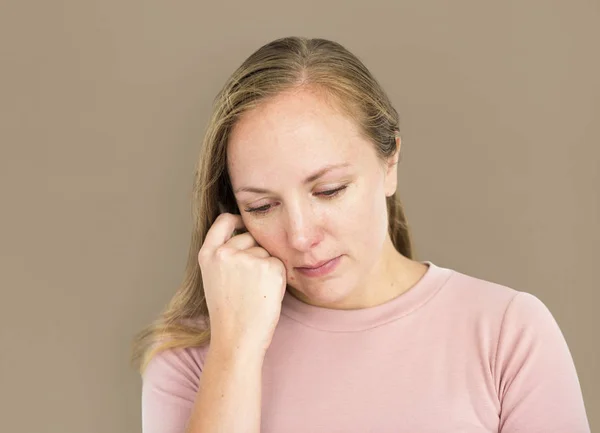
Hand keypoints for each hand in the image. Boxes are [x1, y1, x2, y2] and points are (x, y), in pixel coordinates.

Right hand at [198, 212, 286, 354]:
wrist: (236, 339)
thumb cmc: (228, 312)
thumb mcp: (214, 277)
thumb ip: (224, 254)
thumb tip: (244, 231)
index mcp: (208, 254)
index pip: (223, 221)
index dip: (236, 220)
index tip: (243, 223)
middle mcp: (226, 253)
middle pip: (250, 237)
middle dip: (254, 254)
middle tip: (248, 284)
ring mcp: (248, 259)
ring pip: (266, 252)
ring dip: (266, 267)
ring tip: (255, 292)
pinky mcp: (269, 268)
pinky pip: (279, 263)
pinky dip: (278, 278)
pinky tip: (266, 294)